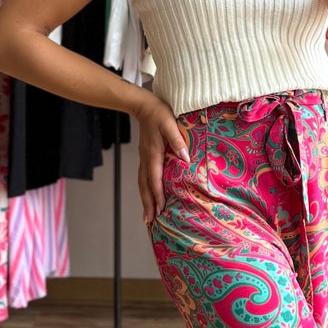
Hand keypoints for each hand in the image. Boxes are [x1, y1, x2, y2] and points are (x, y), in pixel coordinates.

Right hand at [137, 95, 190, 226]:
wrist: (143, 105)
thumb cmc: (159, 113)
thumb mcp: (170, 124)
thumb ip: (177, 141)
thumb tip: (185, 159)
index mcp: (153, 153)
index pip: (154, 178)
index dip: (157, 194)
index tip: (160, 208)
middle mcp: (146, 159)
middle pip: (145, 186)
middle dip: (147, 204)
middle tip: (149, 221)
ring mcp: (144, 159)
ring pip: (142, 183)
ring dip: (145, 200)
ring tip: (147, 216)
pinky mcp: (145, 157)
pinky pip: (143, 178)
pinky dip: (145, 190)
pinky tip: (148, 197)